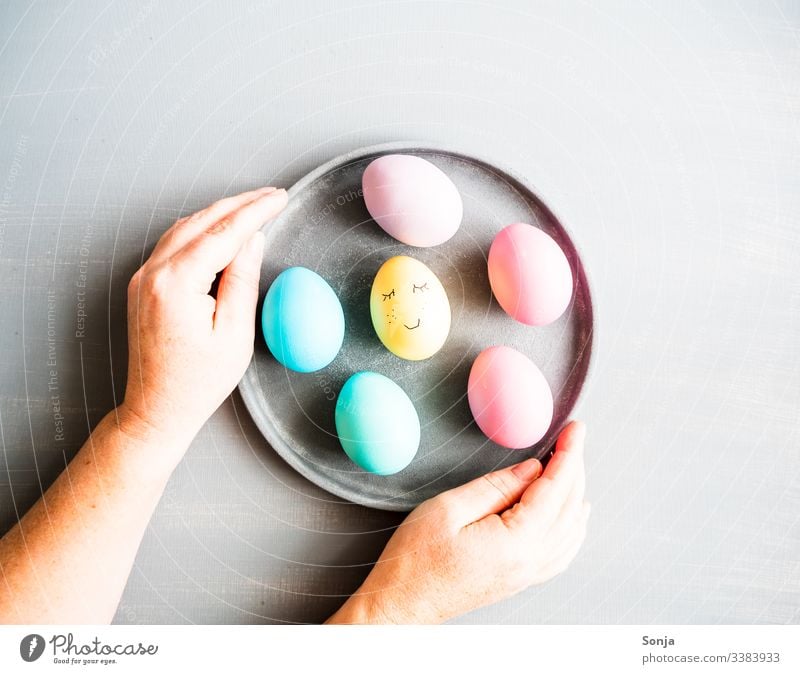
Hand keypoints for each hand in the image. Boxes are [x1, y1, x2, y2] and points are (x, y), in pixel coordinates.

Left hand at [119, 187, 287, 465]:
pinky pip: (173, 243)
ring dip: (219, 214)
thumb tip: (252, 240)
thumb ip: (242, 281)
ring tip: (252, 208)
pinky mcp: (144, 285)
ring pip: (184, 227)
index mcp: (176, 283)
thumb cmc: (198, 382)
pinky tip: (221, 231)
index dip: (256, 211)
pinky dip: (201, 230)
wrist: (156, 409)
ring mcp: (143, 277)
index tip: (279, 197)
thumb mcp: (234, 334)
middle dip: (239, 204)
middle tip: (272, 196)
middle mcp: (153, 273)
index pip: (224, 233)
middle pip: (201, 221)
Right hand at [327, 421, 589, 623]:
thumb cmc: (416, 561)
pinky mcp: (519, 580)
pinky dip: (572, 526)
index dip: (567, 454)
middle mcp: (530, 561)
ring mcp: (527, 574)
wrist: (402, 605)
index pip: (555, 488)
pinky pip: (561, 551)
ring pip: (570, 529)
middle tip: (573, 438)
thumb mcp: (449, 508)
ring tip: (570, 465)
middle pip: (568, 507)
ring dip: (575, 493)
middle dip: (574, 467)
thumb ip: (495, 487)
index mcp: (516, 541)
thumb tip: (532, 469)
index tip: (575, 430)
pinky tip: (571, 514)